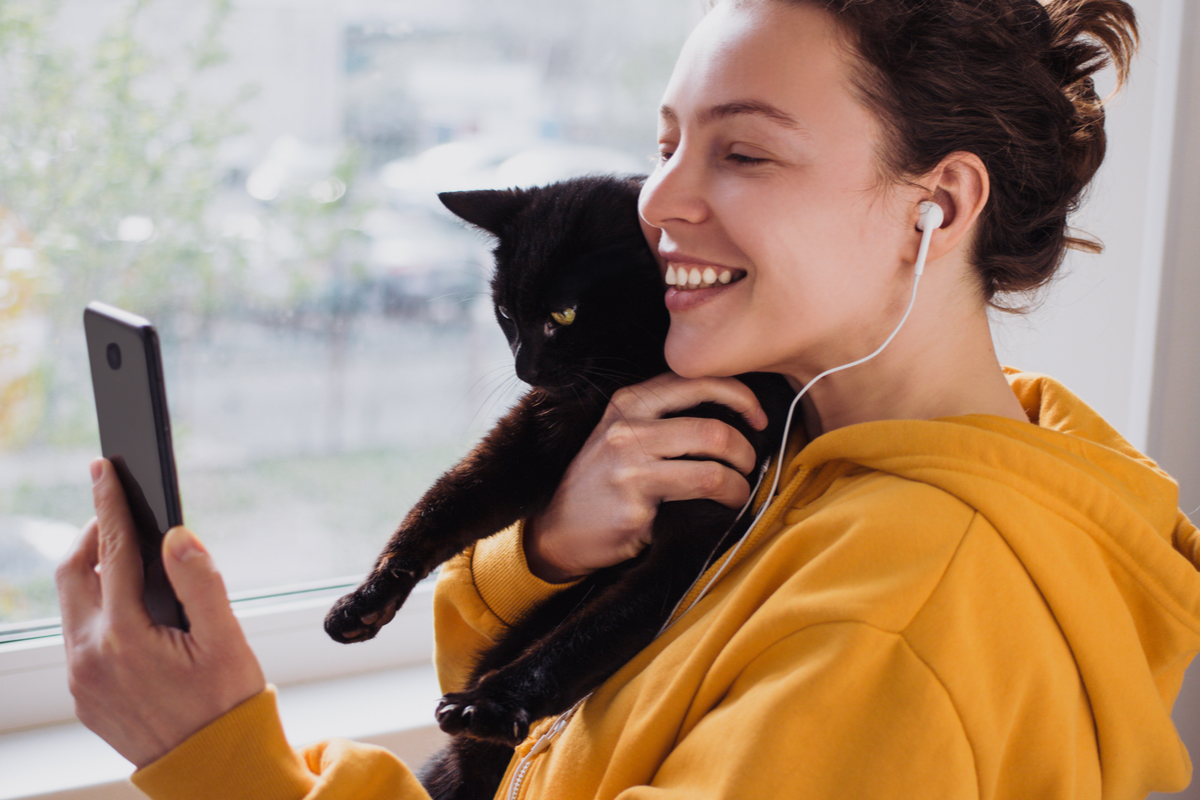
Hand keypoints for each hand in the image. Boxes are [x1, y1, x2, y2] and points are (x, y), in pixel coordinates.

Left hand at [55, 458, 265, 767]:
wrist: (212, 768)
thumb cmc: (227, 703)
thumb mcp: (226, 639)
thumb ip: (200, 582)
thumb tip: (176, 536)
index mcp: (125, 636)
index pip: (112, 552)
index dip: (109, 505)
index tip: (103, 470)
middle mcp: (89, 656)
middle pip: (72, 573)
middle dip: (90, 536)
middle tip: (117, 515)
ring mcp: (80, 679)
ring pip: (70, 606)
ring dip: (91, 574)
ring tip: (126, 559)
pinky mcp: (82, 695)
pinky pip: (77, 637)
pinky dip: (95, 610)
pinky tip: (128, 610)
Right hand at [525, 373, 766, 581]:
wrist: (558, 532)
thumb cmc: (602, 483)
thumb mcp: (622, 434)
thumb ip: (664, 416)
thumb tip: (732, 410)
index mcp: (628, 402)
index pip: (696, 381)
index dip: (739, 395)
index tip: (757, 416)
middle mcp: (627, 428)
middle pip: (712, 428)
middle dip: (744, 449)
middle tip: (748, 463)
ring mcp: (629, 466)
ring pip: (712, 467)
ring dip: (739, 481)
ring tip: (739, 490)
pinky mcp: (635, 503)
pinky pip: (700, 496)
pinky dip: (725, 501)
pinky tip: (723, 507)